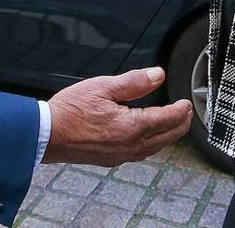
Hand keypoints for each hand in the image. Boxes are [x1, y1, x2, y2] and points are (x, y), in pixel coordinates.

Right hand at [43, 67, 192, 165]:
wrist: (47, 134)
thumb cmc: (69, 111)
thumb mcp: (102, 86)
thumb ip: (133, 82)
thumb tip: (156, 75)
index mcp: (131, 126)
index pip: (166, 118)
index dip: (180, 110)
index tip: (186, 103)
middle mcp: (129, 145)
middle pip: (166, 137)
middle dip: (180, 124)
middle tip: (187, 114)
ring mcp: (121, 155)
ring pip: (155, 148)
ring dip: (168, 136)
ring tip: (172, 126)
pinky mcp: (111, 160)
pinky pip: (140, 154)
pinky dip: (152, 144)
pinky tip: (147, 138)